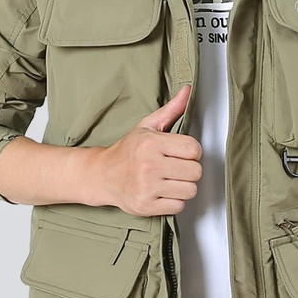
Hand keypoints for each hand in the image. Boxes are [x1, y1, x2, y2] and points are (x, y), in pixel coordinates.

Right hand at [84, 84, 202, 214]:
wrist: (102, 175)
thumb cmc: (127, 151)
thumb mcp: (147, 126)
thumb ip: (171, 110)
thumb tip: (188, 91)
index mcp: (151, 143)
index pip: (194, 149)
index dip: (192, 152)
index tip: (181, 153)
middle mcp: (149, 165)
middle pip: (195, 172)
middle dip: (189, 170)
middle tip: (176, 167)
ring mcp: (147, 187)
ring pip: (190, 190)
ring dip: (183, 187)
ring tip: (170, 180)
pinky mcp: (146, 206)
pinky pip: (179, 206)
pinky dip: (174, 201)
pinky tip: (163, 192)